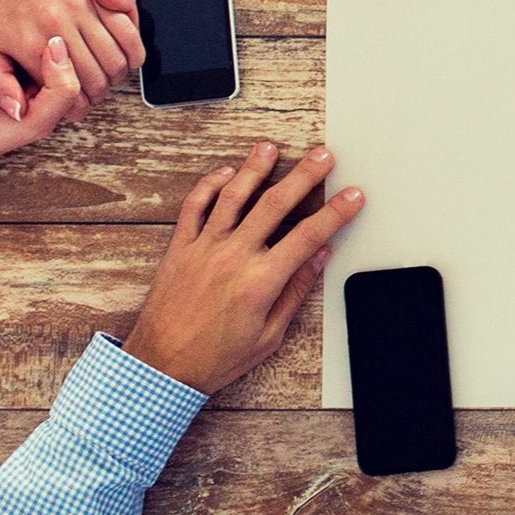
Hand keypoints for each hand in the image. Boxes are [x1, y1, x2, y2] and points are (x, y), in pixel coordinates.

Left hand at [0, 0, 141, 105]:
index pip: (73, 90)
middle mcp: (61, 25)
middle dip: (103, 88)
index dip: (81, 105)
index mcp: (33, 44)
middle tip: (94, 89)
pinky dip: (133, 34)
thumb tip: (18, 112)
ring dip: (120, 66)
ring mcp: (82, 7)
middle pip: (103, 74)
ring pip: (122, 52)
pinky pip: (130, 19)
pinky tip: (119, 39)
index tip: (77, 105)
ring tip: (105, 67)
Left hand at [123, 141, 365, 394]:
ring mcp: (204, 248)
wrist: (162, 367)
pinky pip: (194, 207)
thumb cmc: (215, 358)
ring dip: (255, 168)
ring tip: (270, 148)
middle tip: (323, 156)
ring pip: (234, 196)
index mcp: (260, 282)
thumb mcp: (269, 335)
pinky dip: (209, 185)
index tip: (352, 196)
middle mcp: (233, 257)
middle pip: (276, 204)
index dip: (335, 213)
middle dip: (304, 175)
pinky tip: (225, 173)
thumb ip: (295, 291)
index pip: (308, 236)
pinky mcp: (180, 248)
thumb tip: (318, 258)